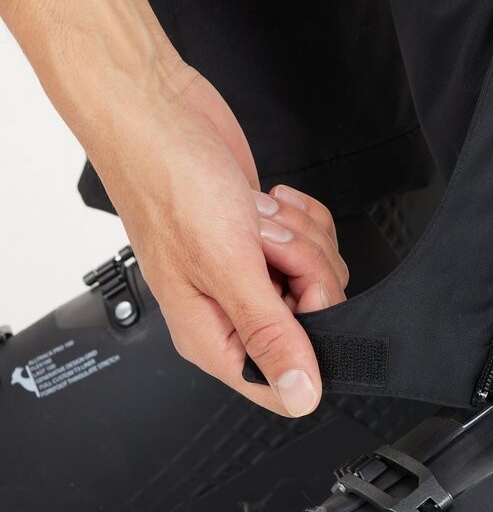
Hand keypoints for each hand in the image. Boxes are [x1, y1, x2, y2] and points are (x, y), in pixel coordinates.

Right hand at [87, 63, 347, 415]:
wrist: (156, 115)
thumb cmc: (167, 183)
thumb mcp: (226, 265)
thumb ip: (268, 333)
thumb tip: (301, 396)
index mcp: (214, 337)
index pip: (287, 380)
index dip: (312, 338)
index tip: (298, 294)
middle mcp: (231, 310)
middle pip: (314, 316)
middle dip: (305, 267)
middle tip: (266, 242)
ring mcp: (248, 270)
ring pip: (318, 274)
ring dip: (300, 235)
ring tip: (256, 217)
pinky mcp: (263, 237)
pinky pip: (312, 241)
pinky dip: (300, 215)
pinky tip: (267, 202)